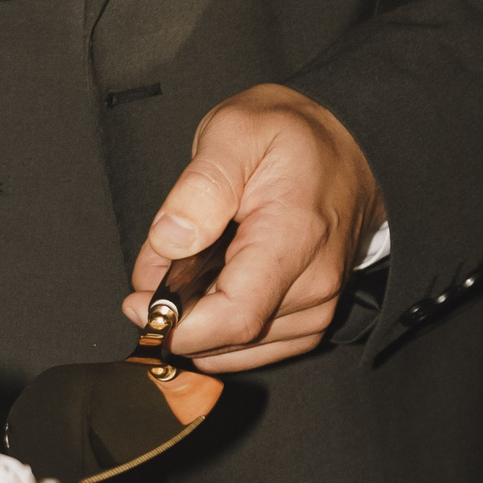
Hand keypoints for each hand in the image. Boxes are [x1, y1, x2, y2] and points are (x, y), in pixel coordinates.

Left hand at [126, 84, 385, 371]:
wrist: (345, 144)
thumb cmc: (291, 136)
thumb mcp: (235, 132)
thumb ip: (200, 187)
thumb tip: (171, 242)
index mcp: (294, 240)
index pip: (234, 318)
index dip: (177, 324)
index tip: (137, 303)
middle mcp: (314, 286)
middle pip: (226, 338)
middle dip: (176, 315)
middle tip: (158, 266)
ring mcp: (316, 308)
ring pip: (233, 350)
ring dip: (195, 321)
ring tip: (188, 266)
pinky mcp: (309, 319)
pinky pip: (251, 349)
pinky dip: (217, 329)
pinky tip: (208, 288)